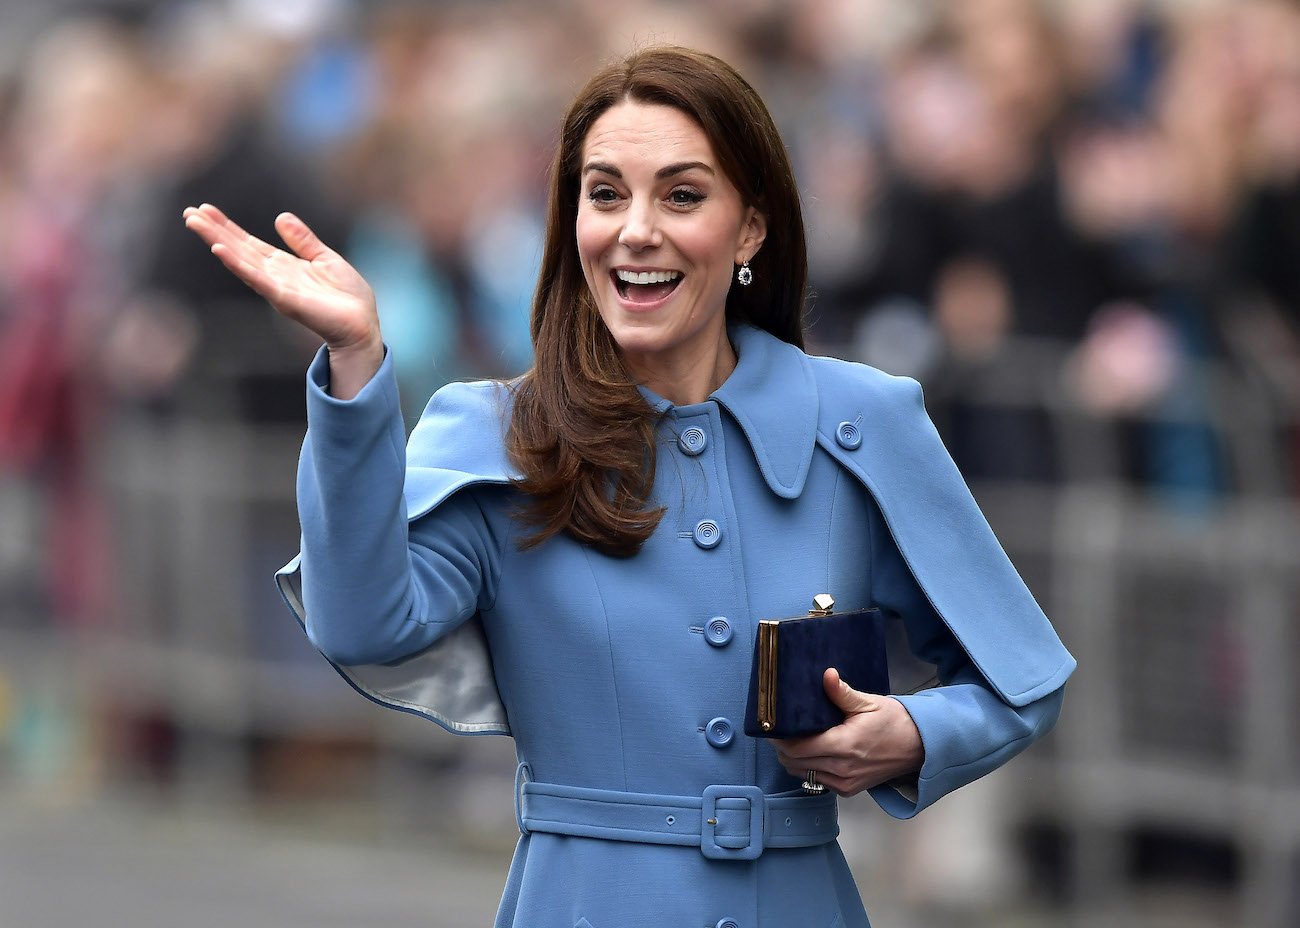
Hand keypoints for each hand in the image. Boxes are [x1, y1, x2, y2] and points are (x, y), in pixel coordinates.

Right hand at [182, 204, 380, 395]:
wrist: (363, 325)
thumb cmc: (348, 297)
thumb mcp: (325, 259)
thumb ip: (303, 241)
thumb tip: (280, 217)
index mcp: (284, 266)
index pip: (249, 243)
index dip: (228, 227)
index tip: (205, 209)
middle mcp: (275, 276)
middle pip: (238, 249)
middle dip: (214, 231)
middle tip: (188, 213)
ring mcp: (277, 288)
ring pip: (241, 261)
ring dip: (218, 242)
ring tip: (196, 224)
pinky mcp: (285, 299)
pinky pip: (258, 279)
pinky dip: (238, 265)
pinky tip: (220, 250)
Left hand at [773, 668, 923, 796]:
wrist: (919, 747)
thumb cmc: (895, 723)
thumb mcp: (869, 703)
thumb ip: (842, 692)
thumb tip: (826, 675)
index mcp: (843, 745)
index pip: (796, 749)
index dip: (779, 738)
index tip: (773, 726)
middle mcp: (841, 769)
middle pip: (794, 763)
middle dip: (782, 748)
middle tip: (780, 731)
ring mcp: (844, 783)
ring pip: (802, 774)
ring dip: (793, 759)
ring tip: (793, 740)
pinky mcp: (848, 789)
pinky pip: (817, 781)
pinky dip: (808, 768)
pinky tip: (811, 752)